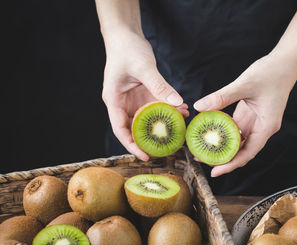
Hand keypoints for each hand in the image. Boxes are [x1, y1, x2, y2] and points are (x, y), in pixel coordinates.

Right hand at [102, 32, 188, 160]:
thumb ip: (160, 86)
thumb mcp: (144, 67)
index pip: (120, 129)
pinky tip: (181, 108)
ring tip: (181, 126)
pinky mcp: (143, 93)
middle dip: (151, 138)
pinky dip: (167, 108)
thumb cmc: (127, 49)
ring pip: (148, 118)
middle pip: (134, 128)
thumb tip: (177, 103)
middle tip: (168, 148)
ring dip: (163, 123)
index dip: (131, 145)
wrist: (126, 35)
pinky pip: (156, 105)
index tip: (145, 156)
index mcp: (114, 100)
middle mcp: (123, 103)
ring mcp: (133, 99)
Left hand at [194, 50, 296, 176]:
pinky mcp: (251, 115)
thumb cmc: (270, 73)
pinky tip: (209, 131)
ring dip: (222, 146)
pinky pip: (236, 129)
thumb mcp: (244, 85)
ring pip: (238, 142)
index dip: (231, 164)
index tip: (214, 172)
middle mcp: (262, 128)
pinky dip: (224, 132)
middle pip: (242, 151)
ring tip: (202, 149)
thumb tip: (199, 106)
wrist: (285, 62)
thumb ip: (222, 97)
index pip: (248, 153)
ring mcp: (257, 122)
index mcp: (266, 126)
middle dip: (223, 158)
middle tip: (201, 159)